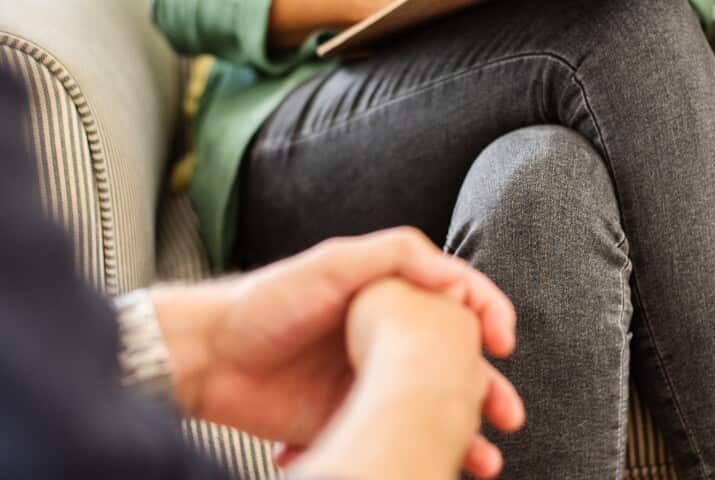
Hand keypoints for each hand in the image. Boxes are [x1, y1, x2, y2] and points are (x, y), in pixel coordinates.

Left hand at [149, 228, 522, 475]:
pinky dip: (413, 455)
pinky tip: (426, 467)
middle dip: (488, 392)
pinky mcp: (348, 421)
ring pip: (430, 409)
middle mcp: (387, 340)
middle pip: (454, 366)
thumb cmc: (265, 301)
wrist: (207, 357)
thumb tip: (456, 277)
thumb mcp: (332, 261)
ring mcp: (370, 383)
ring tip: (481, 460)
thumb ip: (396, 256)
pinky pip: (392, 439)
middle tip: (508, 415)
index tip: (503, 342)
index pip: (456, 302)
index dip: (489, 316)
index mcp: (392, 296)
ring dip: (462, 435)